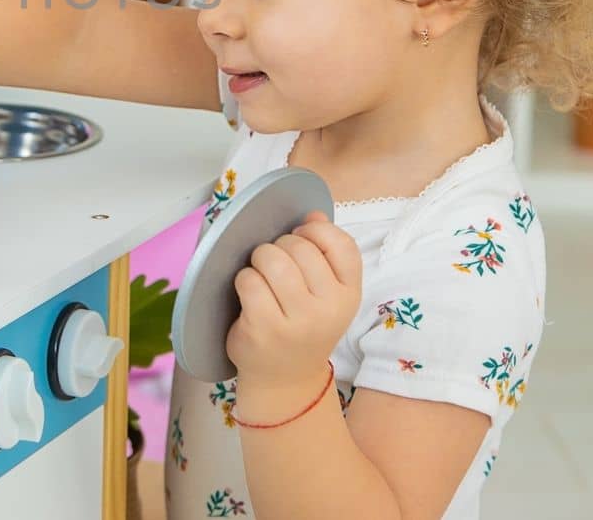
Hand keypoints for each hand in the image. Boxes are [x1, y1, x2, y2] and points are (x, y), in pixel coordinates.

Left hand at [226, 212, 361, 409]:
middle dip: (279, 246)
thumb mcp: (327, 294)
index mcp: (349, 294)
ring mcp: (297, 321)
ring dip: (259, 260)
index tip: (302, 237)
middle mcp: (329, 308)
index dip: (316, 230)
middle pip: (298, 246)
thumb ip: (324, 251)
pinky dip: (243, 280)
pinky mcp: (264, 329)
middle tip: (275, 265)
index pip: (341, 244)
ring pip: (271, 259)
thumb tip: (313, 213)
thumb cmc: (304, 325)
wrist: (285, 378)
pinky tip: (249, 295)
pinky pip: (248, 280)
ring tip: (261, 276)